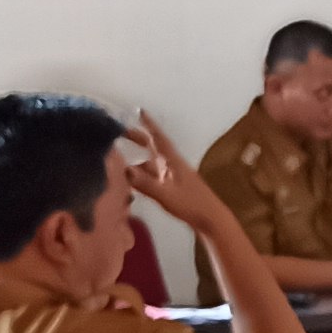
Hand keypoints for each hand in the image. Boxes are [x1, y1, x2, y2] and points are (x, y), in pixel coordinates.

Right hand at [120, 109, 225, 228]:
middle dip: (139, 140)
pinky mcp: (176, 189)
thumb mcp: (166, 194)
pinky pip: (155, 177)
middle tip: (121, 134)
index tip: (140, 111)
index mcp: (173, 162)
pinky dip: (144, 177)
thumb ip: (145, 183)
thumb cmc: (191, 205)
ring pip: (153, 165)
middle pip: (154, 149)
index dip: (150, 125)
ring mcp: (175, 177)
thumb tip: (124, 168)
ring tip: (119, 164)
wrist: (212, 221)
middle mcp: (174, 166)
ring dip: (138, 162)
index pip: (159, 138)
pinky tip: (133, 183)